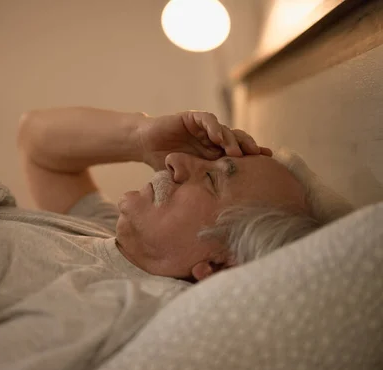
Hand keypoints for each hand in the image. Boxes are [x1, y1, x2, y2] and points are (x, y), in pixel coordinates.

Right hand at [136, 111, 272, 170]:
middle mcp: (212, 139)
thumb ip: (200, 183)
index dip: (252, 156)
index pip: (238, 152)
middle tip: (259, 155)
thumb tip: (215, 206)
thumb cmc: (165, 164)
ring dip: (232, 140)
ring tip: (237, 152)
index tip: (268, 164)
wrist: (146, 146)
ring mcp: (204, 128)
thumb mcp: (186, 176)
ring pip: (224, 130)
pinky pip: (207, 120)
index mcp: (214, 152)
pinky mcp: (192, 118)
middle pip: (237, 139)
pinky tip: (218, 137)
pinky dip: (214, 127)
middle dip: (248, 146)